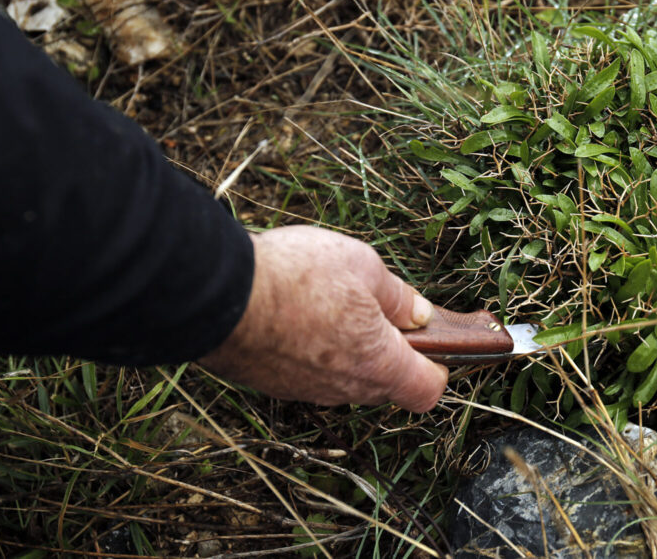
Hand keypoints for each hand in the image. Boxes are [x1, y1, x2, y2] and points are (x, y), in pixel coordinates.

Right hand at [199, 226, 447, 411]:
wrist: (218, 295)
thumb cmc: (297, 277)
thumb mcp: (364, 266)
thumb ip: (397, 296)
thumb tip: (417, 314)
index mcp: (380, 364)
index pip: (427, 390)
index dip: (439, 367)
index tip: (434, 340)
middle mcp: (345, 389)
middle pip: (386, 382)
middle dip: (391, 350)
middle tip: (378, 307)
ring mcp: (306, 391)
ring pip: (345, 377)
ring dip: (348, 348)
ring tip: (331, 300)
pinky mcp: (273, 384)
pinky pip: (309, 373)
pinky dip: (313, 349)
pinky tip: (298, 312)